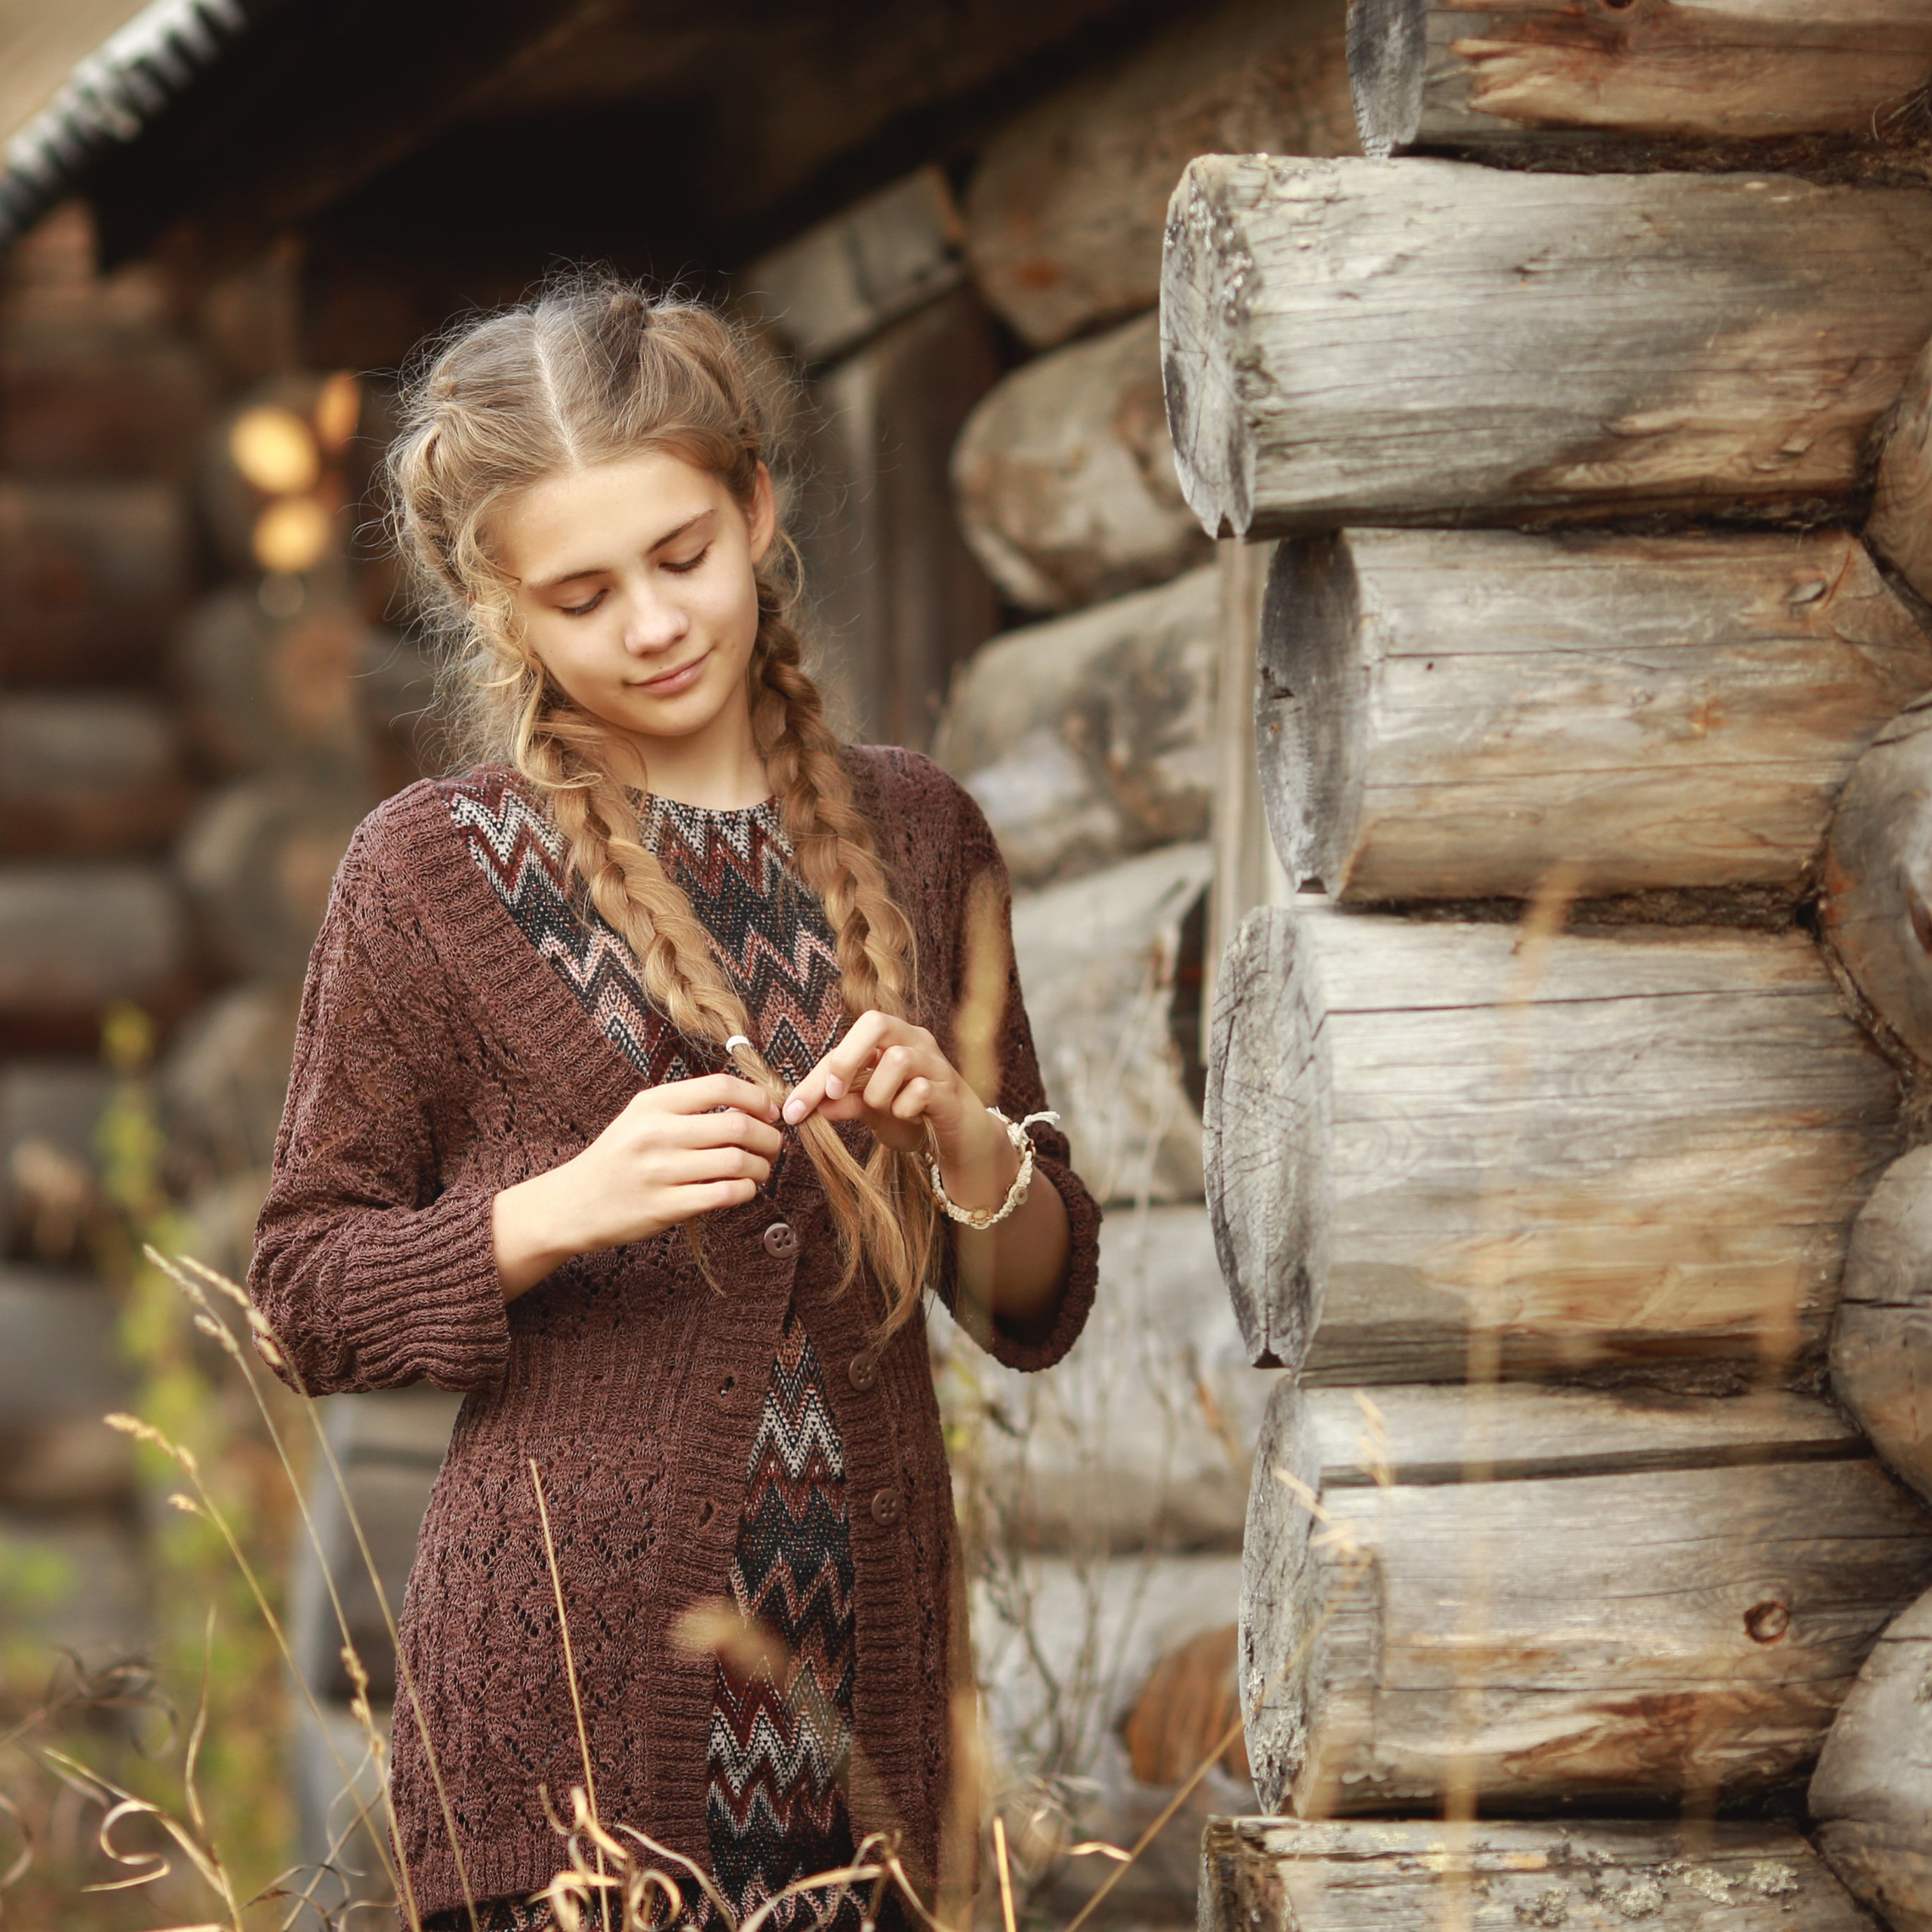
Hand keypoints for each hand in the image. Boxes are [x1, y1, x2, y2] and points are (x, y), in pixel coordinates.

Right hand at [493, 1074, 782, 1298]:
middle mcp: (656, 1133)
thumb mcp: (642, 1117)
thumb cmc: (618, 1158)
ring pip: (737, 1162)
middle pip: (737, 1126)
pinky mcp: (664, 1207)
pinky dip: (746, 1191)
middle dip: (769, 1137)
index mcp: (654, 1103)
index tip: (771, 1112)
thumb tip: (751, 1106)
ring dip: (762, 1167)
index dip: (758, 1098)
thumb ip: (688, 1107)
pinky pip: (724, 1194)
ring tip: (761, 1170)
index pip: (721, 1087)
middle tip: (774, 1146)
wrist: (574, 1203)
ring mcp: (659, 1171)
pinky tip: (743, 1190)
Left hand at [781, 1011, 1017, 1211]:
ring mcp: (935, 1061)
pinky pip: (920, 1091)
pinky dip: (905, 1109)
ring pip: (897, 1060)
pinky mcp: (950, 1087)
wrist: (961, 1138)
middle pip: (875, 1023)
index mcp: (889, 1039)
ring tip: (886, 1110)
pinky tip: (910, 1117)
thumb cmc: (913, 1115)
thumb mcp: (872, 1110)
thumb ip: (845, 1103)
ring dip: (880, 1094)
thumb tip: (810, 1107)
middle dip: (847, 1060)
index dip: (814, 1078)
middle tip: (836, 1093)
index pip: (843, 1046)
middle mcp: (913, 1040)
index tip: (793, 1111)